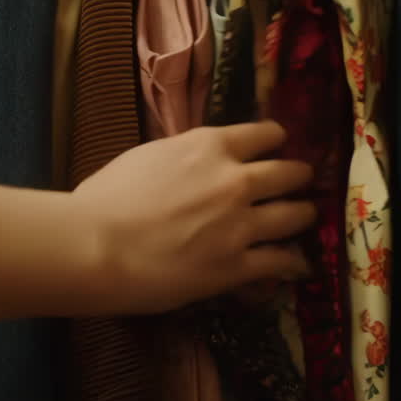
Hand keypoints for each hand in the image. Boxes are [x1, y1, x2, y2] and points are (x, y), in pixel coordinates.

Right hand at [72, 121, 315, 315]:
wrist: (96, 246)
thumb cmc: (106, 198)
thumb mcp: (149, 157)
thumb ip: (183, 157)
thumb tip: (193, 163)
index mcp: (210, 146)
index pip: (266, 133)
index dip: (275, 142)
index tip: (276, 148)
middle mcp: (235, 180)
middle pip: (290, 173)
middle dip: (298, 177)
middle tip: (299, 183)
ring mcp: (241, 225)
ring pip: (296, 215)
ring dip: (303, 216)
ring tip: (303, 218)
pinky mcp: (237, 266)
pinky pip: (281, 262)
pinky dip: (292, 262)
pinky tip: (296, 265)